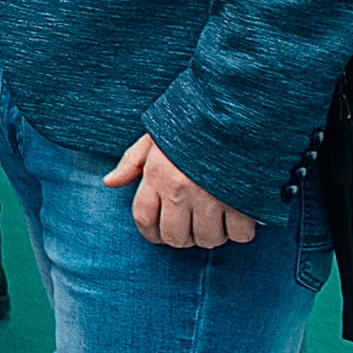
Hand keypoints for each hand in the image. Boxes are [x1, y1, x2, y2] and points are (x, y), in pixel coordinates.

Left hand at [104, 134, 258, 248]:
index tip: (159, 235)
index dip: (150, 234)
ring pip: (208, 239)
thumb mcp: (155, 137)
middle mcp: (180, 190)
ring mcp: (211, 197)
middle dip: (182, 238)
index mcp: (157, 175)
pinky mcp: (242, 201)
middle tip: (191, 229)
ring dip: (212, 236)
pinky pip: (240, 235)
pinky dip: (240, 232)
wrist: (237, 113)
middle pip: (175, 237)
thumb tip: (110, 182)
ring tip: (216, 221)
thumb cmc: (194, 125)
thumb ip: (132, 162)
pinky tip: (239, 218)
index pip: (144, 218)